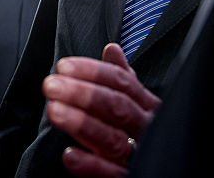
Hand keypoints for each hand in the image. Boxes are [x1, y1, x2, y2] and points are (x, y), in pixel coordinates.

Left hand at [42, 43, 160, 176]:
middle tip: (51, 85)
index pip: (122, 82)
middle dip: (83, 93)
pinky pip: (113, 174)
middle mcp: (146, 128)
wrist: (161, 170)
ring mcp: (139, 155)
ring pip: (112, 139)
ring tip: (55, 111)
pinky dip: (92, 165)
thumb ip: (123, 79)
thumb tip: (112, 49)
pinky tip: (70, 155)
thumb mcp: (137, 103)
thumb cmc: (142, 133)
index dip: (93, 72)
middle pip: (117, 107)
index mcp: (147, 106)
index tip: (63, 66)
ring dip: (82, 123)